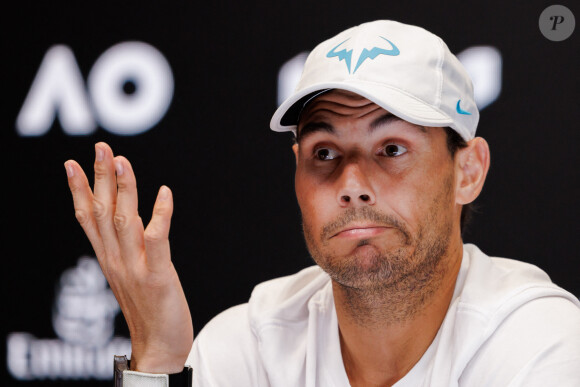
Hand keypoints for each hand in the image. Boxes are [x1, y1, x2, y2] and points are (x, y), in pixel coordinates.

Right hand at [64, 142, 192, 372]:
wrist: (160, 347)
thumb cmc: (149, 309)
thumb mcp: (129, 274)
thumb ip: (123, 249)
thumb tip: (124, 222)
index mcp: (108, 259)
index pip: (87, 219)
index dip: (79, 190)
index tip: (71, 163)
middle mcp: (115, 260)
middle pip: (102, 212)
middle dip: (100, 177)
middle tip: (101, 147)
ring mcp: (134, 268)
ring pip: (123, 221)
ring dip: (123, 189)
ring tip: (121, 161)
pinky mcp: (158, 276)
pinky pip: (157, 240)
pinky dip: (160, 214)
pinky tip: (164, 192)